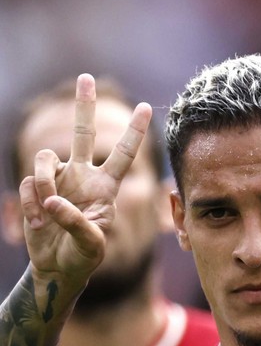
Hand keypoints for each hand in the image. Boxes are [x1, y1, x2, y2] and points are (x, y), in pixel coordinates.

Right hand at [20, 74, 151, 281]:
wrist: (58, 267)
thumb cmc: (84, 257)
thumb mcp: (92, 245)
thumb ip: (78, 224)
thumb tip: (54, 200)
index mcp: (106, 187)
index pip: (124, 155)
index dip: (134, 132)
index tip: (146, 107)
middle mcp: (83, 176)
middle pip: (83, 134)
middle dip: (84, 106)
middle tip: (86, 78)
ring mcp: (59, 180)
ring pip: (46, 157)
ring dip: (43, 183)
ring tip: (48, 211)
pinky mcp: (36, 188)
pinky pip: (28, 183)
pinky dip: (31, 204)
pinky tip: (40, 223)